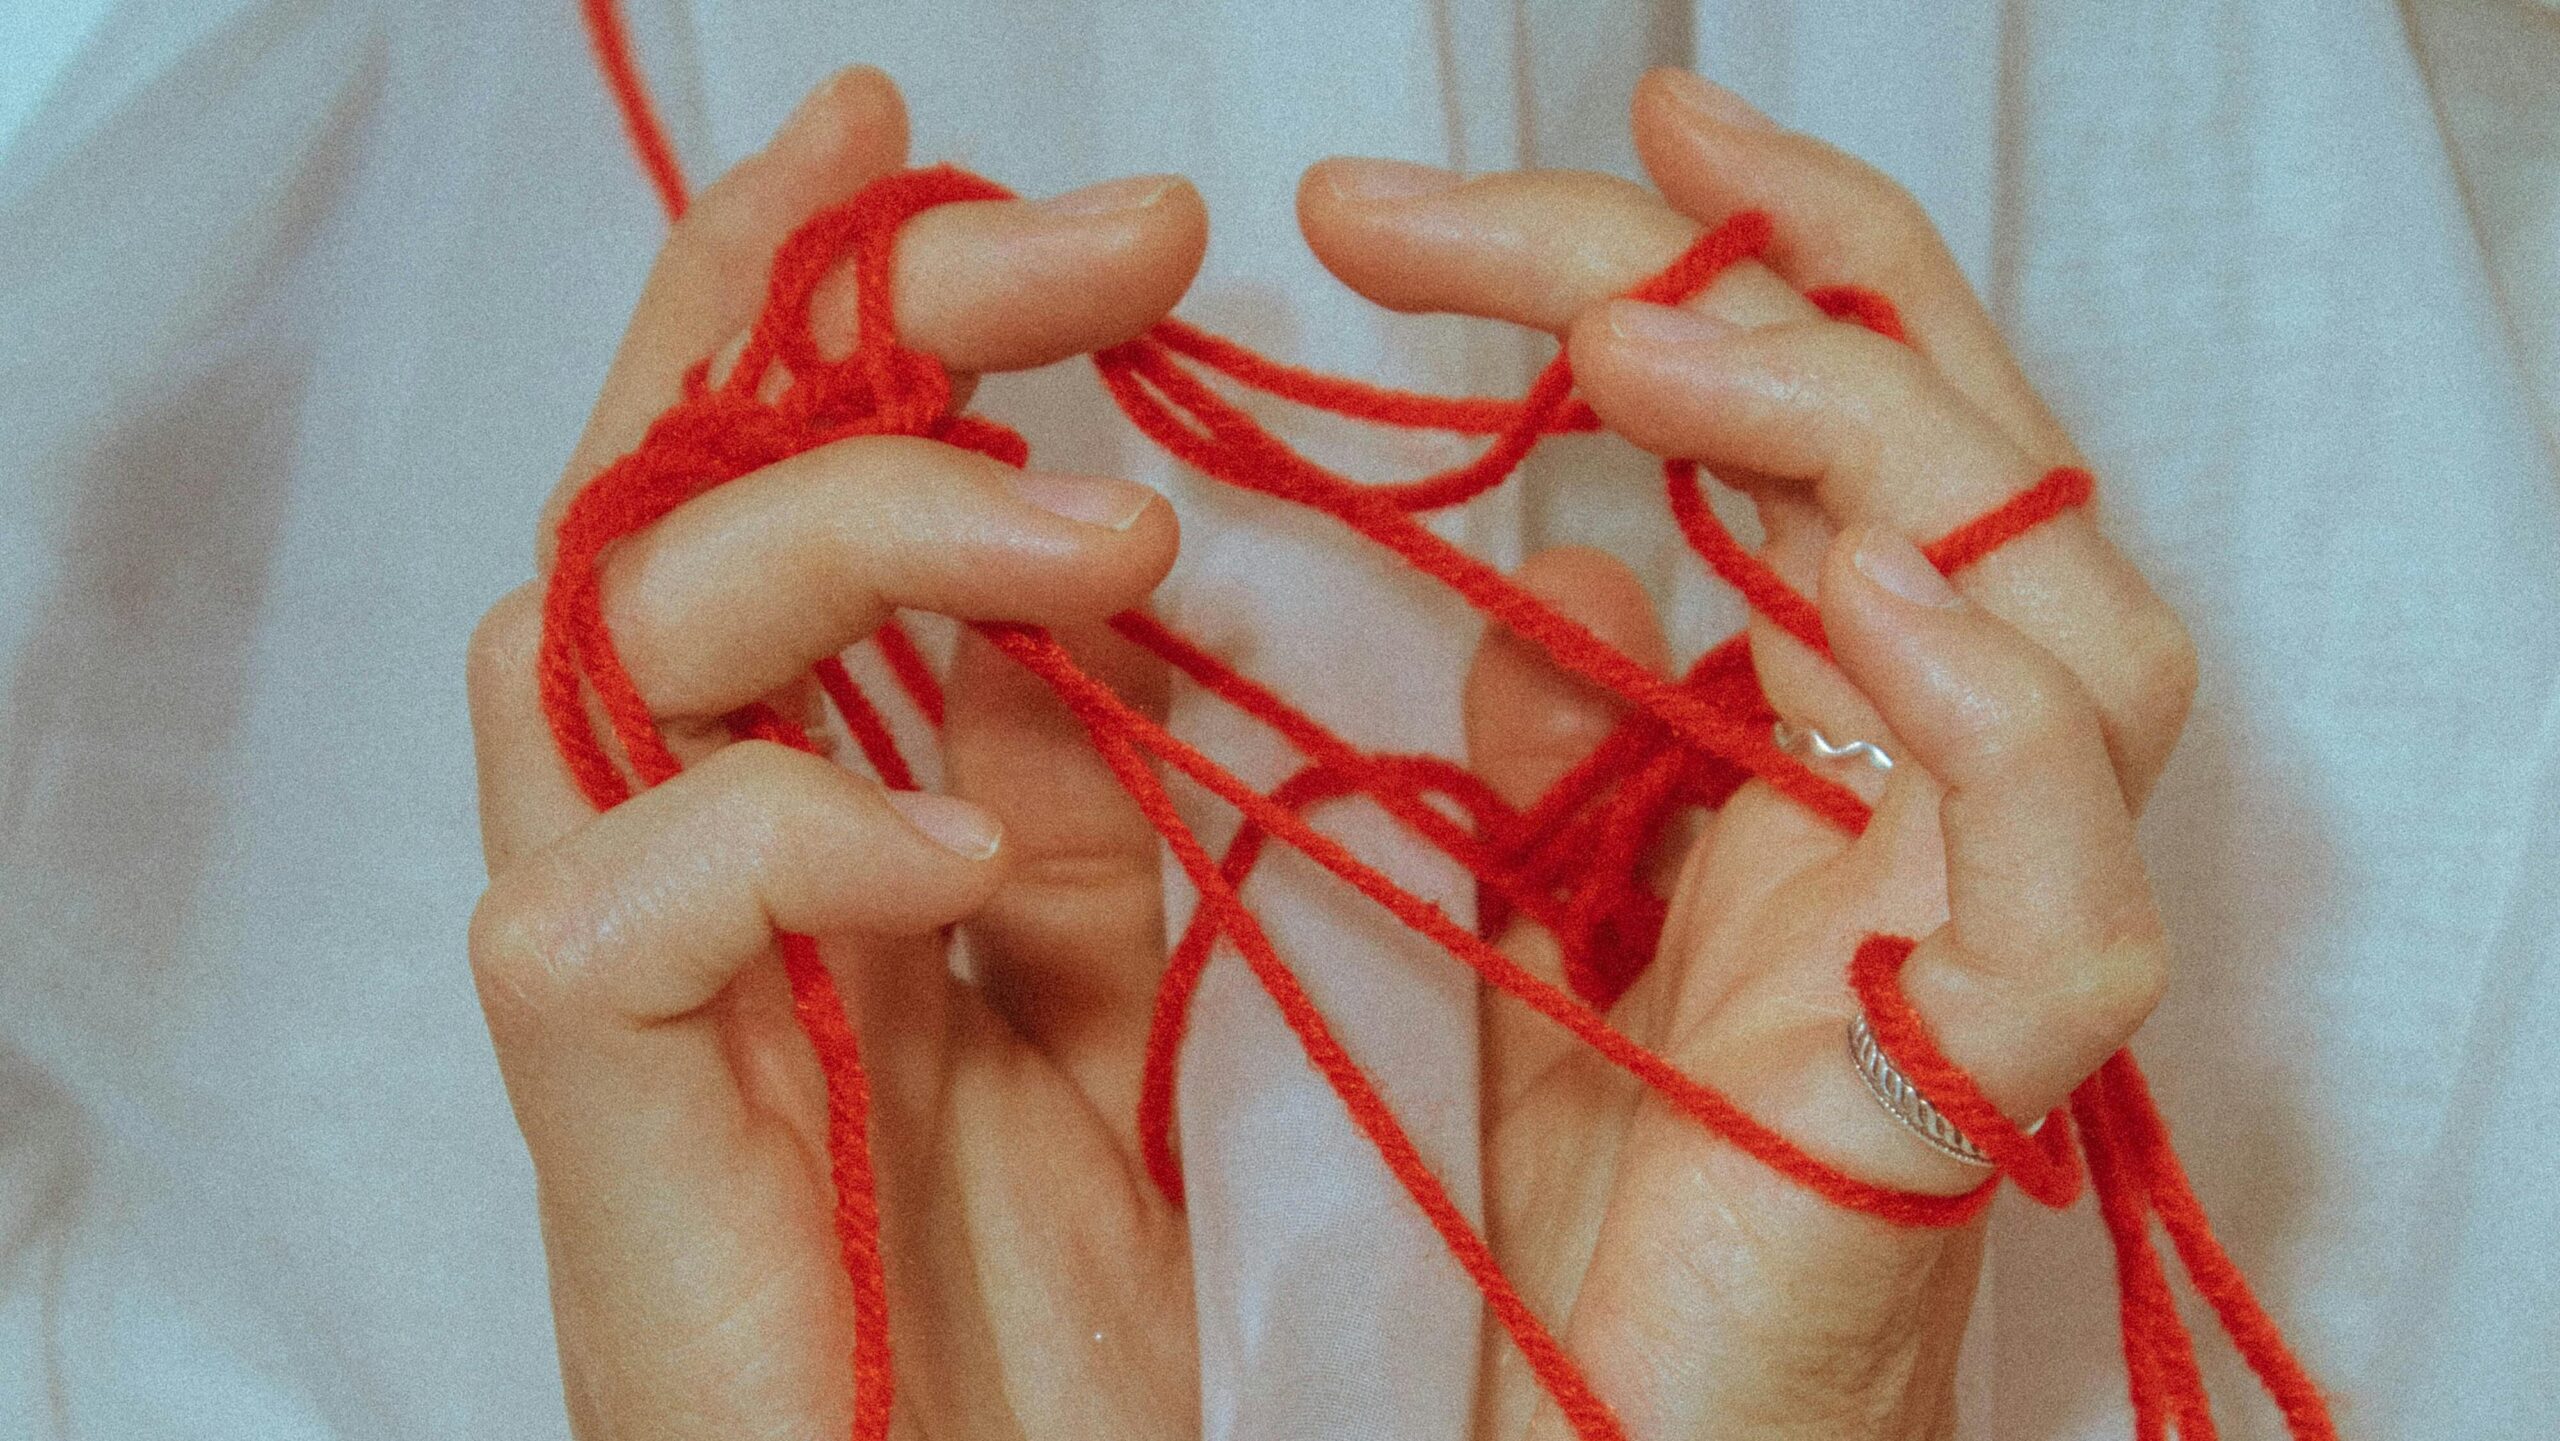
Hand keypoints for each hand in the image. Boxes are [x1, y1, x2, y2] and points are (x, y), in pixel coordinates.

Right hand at [464, 68, 1209, 1438]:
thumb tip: (1099, 580)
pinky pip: (610, 914)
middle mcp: (686, 848)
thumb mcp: (1104, 993)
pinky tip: (962, 851)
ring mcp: (630, 980)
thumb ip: (1075, 793)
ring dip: (862, 533)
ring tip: (1112, 536)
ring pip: (601, 635)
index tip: (922, 143)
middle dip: (865, 315)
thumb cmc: (1061, 1322)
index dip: (809, 285)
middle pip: (666, 486)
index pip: (755, 471)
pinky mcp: (606, 1131)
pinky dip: (790, 837)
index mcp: (805, 800)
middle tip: (1112, 243)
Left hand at [1300, 69, 2196, 1438]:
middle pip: (1940, 457)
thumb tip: (1567, 578)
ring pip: (2056, 602)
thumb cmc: (1605, 1191)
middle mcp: (1966, 789)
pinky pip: (2062, 847)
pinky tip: (1825, 579)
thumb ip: (1572, 745)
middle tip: (1554, 179)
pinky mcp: (2007, 1057)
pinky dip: (1973, 694)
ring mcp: (2011, 912)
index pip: (1851, 424)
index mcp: (1857, 733)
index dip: (1762, 253)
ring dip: (1851, 433)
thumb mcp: (1549, 911)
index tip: (1629, 124)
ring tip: (1635, 335)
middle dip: (1747, 279)